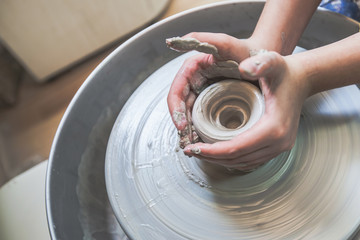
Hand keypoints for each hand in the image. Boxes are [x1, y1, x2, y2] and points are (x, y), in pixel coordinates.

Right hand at [167, 32, 257, 147]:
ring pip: (189, 115)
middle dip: (182, 125)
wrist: (264, 61)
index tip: (182, 126)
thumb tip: (183, 41)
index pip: (176, 91)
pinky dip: (200, 131)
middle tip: (188, 143)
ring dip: (190, 131)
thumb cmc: (247, 51)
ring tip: (195, 147)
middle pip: (181, 106)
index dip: (176, 109)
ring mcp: (204, 91)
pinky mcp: (212, 100)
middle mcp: (196, 80)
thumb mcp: (229, 45)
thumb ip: (210, 40)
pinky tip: (205, 143)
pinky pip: (201, 117)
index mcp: (194, 68)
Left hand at [183, 51, 309, 170]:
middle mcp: (279, 143)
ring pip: (244, 162)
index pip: (236, 148)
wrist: (301, 80)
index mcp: (274, 128)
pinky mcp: (278, 147)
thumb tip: (243, 69)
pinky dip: (233, 158)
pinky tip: (219, 152)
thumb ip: (260, 63)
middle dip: (212, 158)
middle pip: (238, 159)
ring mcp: (280, 147)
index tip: (193, 148)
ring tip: (201, 152)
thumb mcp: (272, 63)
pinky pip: (251, 159)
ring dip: (221, 160)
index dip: (212, 151)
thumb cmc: (285, 73)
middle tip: (191, 151)